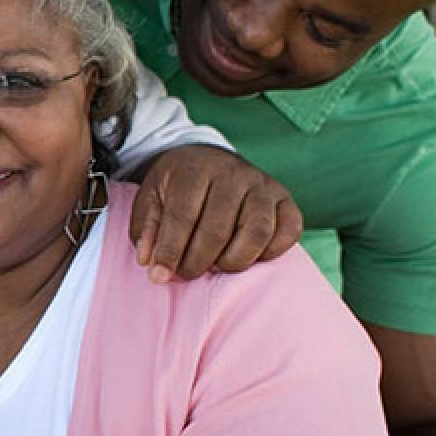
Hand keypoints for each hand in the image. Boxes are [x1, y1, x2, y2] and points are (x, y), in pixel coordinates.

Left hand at [129, 144, 302, 280]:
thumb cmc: (177, 187)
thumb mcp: (151, 197)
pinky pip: (289, 231)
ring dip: (234, 260)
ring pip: (257, 232)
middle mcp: (233, 173)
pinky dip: (270, 252)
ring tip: (216, 265)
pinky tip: (247, 256)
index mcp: (195, 168)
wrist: (209, 160)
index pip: (182, 216)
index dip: (170, 251)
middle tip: (185, 273)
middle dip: (197, 261)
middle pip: (218, 229)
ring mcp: (263, 185)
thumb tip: (149, 261)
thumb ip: (146, 228)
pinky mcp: (285, 199)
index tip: (159, 275)